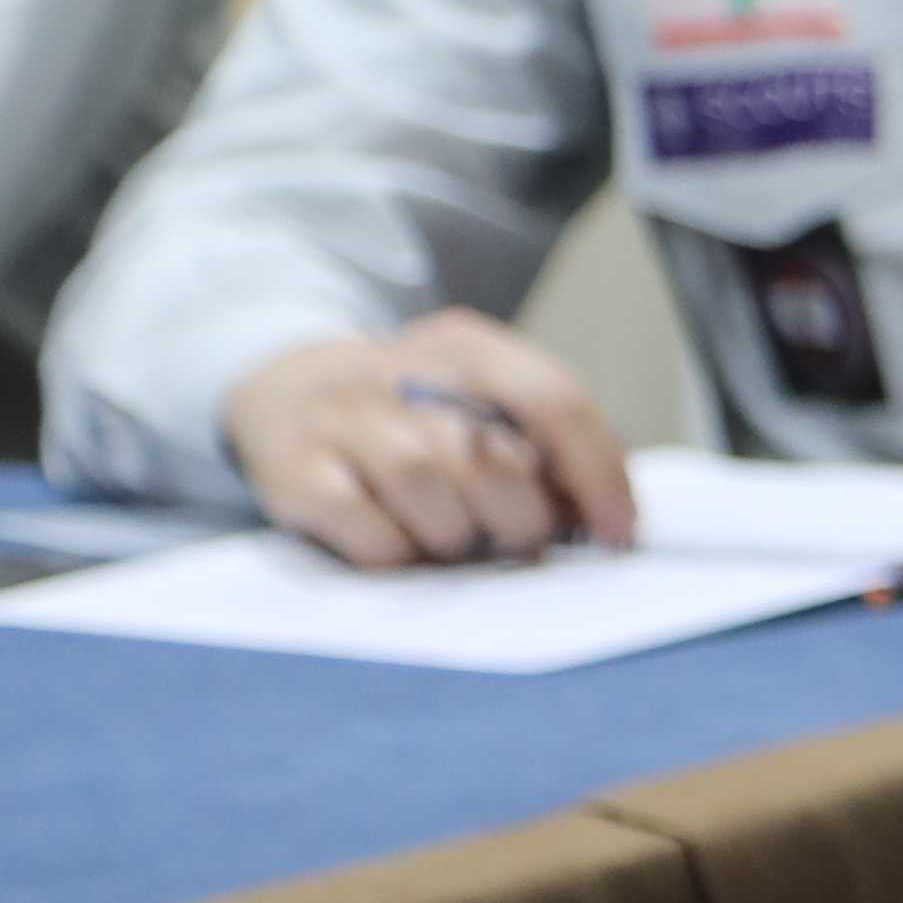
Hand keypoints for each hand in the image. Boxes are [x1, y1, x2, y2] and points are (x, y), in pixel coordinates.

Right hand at [220, 313, 636, 568]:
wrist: (284, 393)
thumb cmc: (413, 415)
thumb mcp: (482, 400)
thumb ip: (547, 446)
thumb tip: (605, 519)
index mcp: (468, 348)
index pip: (554, 401)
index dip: (598, 475)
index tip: (618, 534)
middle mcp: (401, 371)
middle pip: (492, 455)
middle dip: (521, 517)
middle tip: (513, 537)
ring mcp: (341, 417)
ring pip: (427, 487)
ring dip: (456, 535)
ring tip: (451, 536)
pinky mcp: (294, 471)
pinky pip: (370, 533)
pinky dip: (399, 554)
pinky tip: (399, 543)